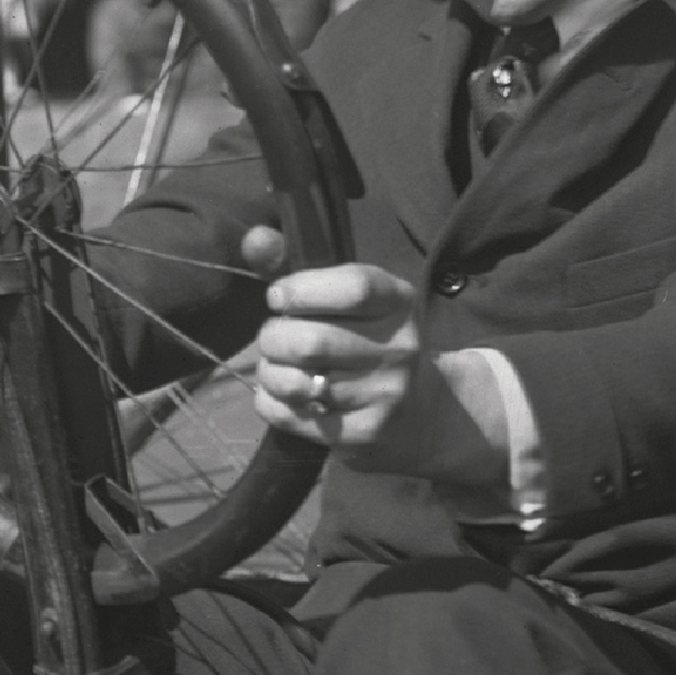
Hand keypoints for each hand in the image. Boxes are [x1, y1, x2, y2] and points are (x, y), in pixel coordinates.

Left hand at [253, 260, 420, 453]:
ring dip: (269, 373)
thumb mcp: (351, 301)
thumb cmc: (369, 343)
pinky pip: (291, 417)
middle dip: (272, 338)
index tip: (277, 297)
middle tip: (272, 339)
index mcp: (399, 303)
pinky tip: (282, 397)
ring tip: (276, 369)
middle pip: (311, 342)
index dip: (302, 290)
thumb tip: (254, 240)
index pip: (353, 288)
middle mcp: (400, 348)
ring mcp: (385, 395)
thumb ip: (300, 270)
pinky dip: (270, 403)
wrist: (421, 414)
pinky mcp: (365, 434)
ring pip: (296, 382)